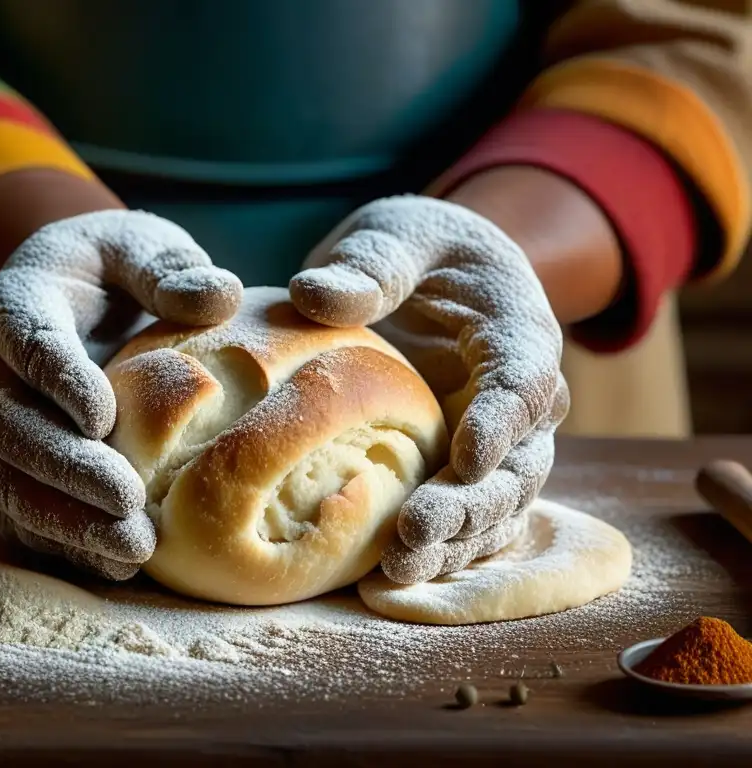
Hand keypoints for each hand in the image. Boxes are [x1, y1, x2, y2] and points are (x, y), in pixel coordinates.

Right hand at [0, 210, 241, 579]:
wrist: (66, 296)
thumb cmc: (110, 269)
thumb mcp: (139, 246)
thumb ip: (169, 267)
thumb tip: (220, 296)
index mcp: (12, 304)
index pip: (27, 342)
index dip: (59, 380)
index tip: (105, 416)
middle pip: (7, 426)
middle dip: (66, 470)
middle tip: (128, 503)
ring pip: (4, 482)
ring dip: (63, 521)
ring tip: (130, 550)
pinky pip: (16, 513)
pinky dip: (59, 543)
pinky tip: (112, 568)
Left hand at [290, 195, 568, 583]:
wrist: (433, 276)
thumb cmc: (418, 247)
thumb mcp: (397, 234)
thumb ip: (372, 263)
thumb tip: (311, 293)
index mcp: (517, 334)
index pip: (524, 380)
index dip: (502, 420)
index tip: (467, 455)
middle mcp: (517, 399)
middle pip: (518, 462)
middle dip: (473, 502)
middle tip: (416, 530)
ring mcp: (493, 442)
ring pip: (495, 504)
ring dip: (456, 540)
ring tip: (400, 569)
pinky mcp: (461, 469)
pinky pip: (465, 517)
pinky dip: (440, 549)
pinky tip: (393, 577)